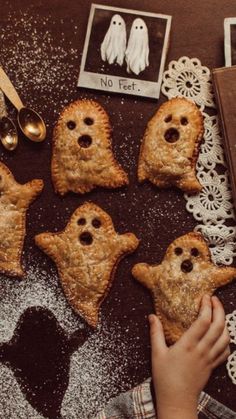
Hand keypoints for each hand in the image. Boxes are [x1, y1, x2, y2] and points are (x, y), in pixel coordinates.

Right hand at [149, 295, 229, 418]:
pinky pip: (225, 352)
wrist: (177, 401)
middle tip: (214, 299)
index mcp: (188, 345)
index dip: (206, 307)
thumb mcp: (156, 353)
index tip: (205, 296)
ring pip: (225, 338)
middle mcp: (201, 350)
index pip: (203, 321)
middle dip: (219, 309)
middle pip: (218, 326)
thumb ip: (155, 333)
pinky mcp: (212, 366)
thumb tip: (152, 316)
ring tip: (220, 313)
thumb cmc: (165, 377)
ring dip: (225, 323)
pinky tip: (222, 335)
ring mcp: (209, 359)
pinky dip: (227, 341)